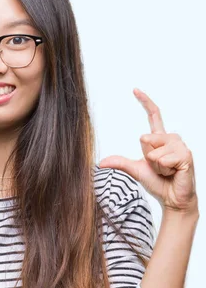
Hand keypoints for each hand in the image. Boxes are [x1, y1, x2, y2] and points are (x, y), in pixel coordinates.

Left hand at [99, 88, 197, 213]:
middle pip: (145, 139)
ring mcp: (180, 146)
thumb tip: (101, 163)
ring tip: (166, 171)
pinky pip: (164, 159)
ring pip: (153, 152)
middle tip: (158, 167)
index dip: (145, 102)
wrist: (172, 198)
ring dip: (156, 165)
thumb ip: (120, 163)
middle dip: (147, 157)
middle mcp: (171, 138)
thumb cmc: (157, 182)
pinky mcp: (186, 156)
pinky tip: (173, 173)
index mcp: (159, 138)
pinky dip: (164, 169)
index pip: (153, 115)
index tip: (134, 89)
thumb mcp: (135, 170)